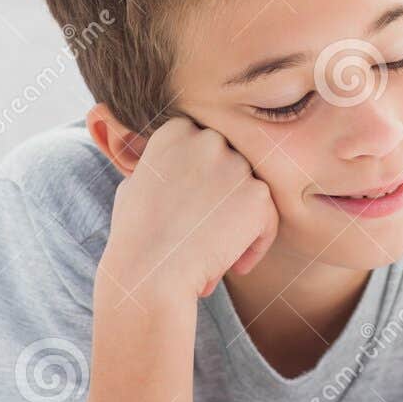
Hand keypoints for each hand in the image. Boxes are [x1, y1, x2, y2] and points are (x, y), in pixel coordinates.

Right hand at [99, 115, 278, 302]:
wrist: (150, 271)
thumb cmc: (135, 237)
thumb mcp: (135, 186)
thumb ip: (160, 167)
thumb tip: (169, 167)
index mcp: (176, 130)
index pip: (206, 148)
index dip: (204, 182)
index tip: (194, 212)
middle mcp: (208, 138)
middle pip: (232, 166)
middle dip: (226, 198)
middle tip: (211, 233)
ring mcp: (235, 164)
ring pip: (251, 192)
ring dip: (240, 222)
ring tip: (219, 255)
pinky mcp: (257, 193)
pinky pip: (267, 218)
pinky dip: (256, 244)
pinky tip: (236, 266)